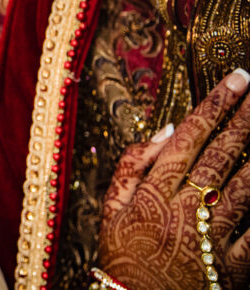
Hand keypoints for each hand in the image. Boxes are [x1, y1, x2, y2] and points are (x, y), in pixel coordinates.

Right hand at [98, 69, 249, 289]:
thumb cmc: (123, 255)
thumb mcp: (110, 208)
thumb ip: (132, 166)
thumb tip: (165, 131)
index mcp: (153, 192)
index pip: (188, 137)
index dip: (214, 106)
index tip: (237, 80)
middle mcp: (184, 209)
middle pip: (221, 155)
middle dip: (245, 119)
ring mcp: (211, 237)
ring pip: (245, 187)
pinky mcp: (232, 265)